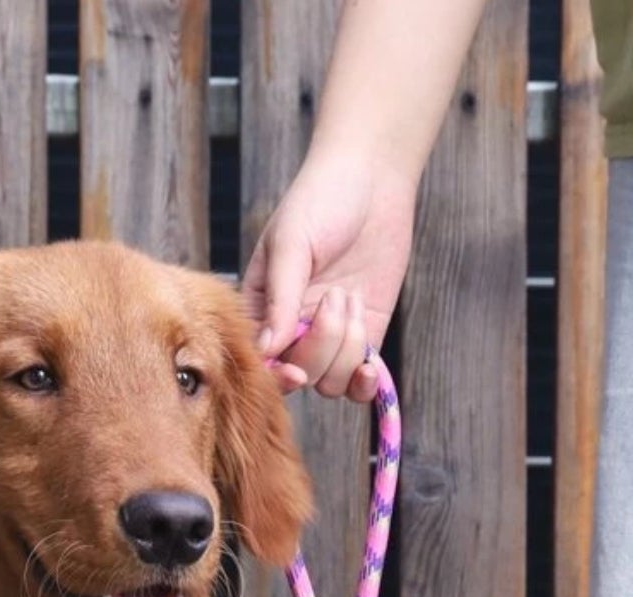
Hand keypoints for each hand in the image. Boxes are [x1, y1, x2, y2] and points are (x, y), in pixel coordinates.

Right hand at [242, 153, 417, 400]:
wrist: (371, 178)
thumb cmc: (320, 201)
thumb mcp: (291, 245)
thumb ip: (280, 300)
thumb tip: (268, 351)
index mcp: (262, 311)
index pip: (263, 363)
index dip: (278, 376)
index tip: (296, 371)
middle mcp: (293, 331)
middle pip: (302, 375)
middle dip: (322, 344)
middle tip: (336, 295)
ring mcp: (330, 338)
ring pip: (331, 382)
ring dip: (347, 348)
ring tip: (351, 299)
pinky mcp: (365, 337)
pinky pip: (359, 383)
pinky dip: (366, 383)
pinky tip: (371, 368)